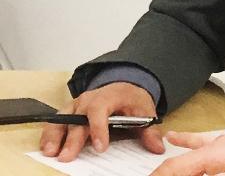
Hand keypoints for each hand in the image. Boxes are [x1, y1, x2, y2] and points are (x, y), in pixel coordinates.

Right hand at [38, 81, 162, 161]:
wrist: (124, 86)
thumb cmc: (132, 99)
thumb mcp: (145, 111)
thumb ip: (149, 130)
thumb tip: (158, 147)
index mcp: (109, 96)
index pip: (100, 110)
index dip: (99, 128)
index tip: (101, 147)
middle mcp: (89, 99)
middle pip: (78, 119)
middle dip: (73, 139)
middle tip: (67, 157)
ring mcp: (76, 105)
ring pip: (62, 119)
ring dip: (55, 136)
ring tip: (51, 152)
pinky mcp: (68, 111)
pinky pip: (56, 121)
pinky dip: (50, 134)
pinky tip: (47, 147)